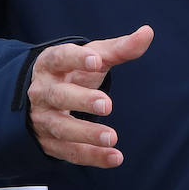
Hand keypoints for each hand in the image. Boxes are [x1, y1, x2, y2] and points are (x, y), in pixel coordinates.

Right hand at [28, 25, 153, 167]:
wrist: (40, 99)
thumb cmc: (71, 73)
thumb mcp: (91, 57)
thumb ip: (119, 48)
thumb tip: (148, 33)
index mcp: (50, 64)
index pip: (60, 58)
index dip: (77, 59)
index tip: (97, 61)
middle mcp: (42, 91)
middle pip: (59, 95)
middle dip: (81, 100)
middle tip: (107, 104)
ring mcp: (43, 119)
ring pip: (61, 128)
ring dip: (86, 134)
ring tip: (112, 137)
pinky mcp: (49, 143)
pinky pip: (69, 152)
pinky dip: (92, 156)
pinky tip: (114, 156)